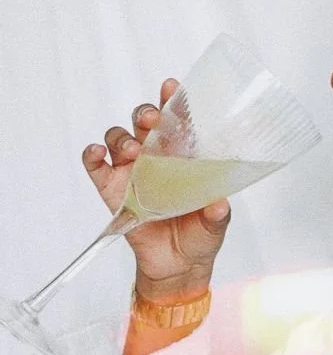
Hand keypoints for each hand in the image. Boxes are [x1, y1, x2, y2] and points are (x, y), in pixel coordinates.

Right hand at [83, 79, 230, 300]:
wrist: (178, 267)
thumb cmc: (200, 236)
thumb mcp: (215, 224)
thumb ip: (217, 213)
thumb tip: (219, 203)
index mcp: (184, 156)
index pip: (177, 121)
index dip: (173, 101)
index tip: (171, 87)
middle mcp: (156, 157)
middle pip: (143, 123)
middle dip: (145, 114)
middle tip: (151, 121)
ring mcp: (132, 172)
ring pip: (118, 139)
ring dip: (121, 138)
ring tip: (131, 151)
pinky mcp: (112, 191)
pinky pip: (96, 167)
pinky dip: (92, 155)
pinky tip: (96, 153)